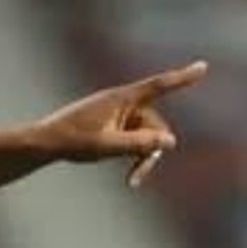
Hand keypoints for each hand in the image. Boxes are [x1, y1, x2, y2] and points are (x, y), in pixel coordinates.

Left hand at [35, 60, 207, 188]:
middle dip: (151, 150)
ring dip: (142, 157)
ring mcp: (118, 115)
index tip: (203, 67)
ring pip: (146, 136)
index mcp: (121, 99)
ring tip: (132, 181)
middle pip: (154, 125)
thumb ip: (139, 144)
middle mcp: (122, 104)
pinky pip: (134, 139)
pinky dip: (133, 155)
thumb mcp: (107, 146)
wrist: (43, 143)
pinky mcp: (112, 126)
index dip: (182, 78)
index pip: (158, 86)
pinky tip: (128, 177)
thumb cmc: (71, 141)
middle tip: (137, 177)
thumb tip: (171, 141)